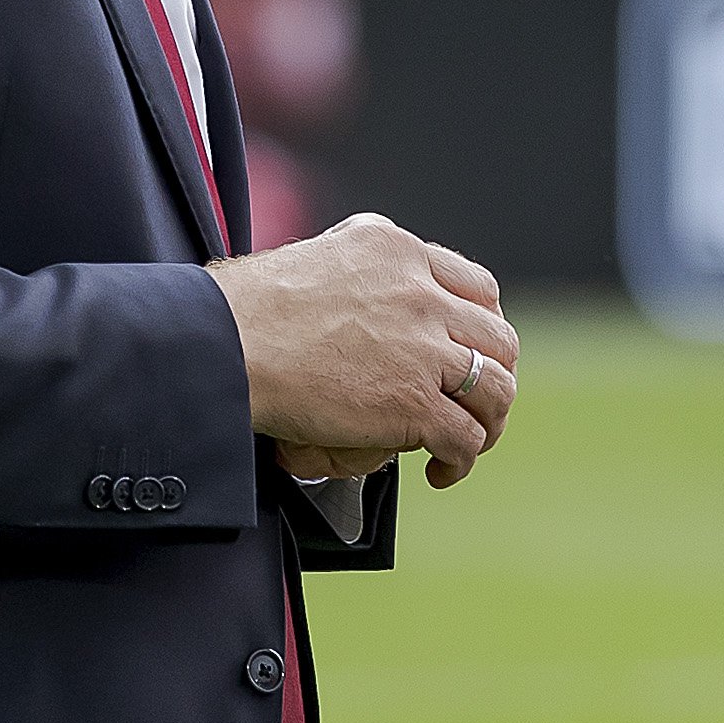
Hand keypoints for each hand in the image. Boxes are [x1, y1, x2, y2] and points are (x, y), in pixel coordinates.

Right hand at [210, 213, 518, 487]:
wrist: (226, 344)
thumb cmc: (246, 308)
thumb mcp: (318, 254)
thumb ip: (357, 266)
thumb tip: (364, 288)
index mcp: (399, 251)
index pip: (477, 288)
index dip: (483, 327)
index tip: (471, 352)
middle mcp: (422, 294)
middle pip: (497, 339)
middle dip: (496, 375)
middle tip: (477, 402)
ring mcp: (423, 349)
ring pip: (495, 389)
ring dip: (489, 422)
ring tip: (471, 441)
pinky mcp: (412, 403)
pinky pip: (464, 436)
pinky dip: (462, 459)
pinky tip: (441, 470)